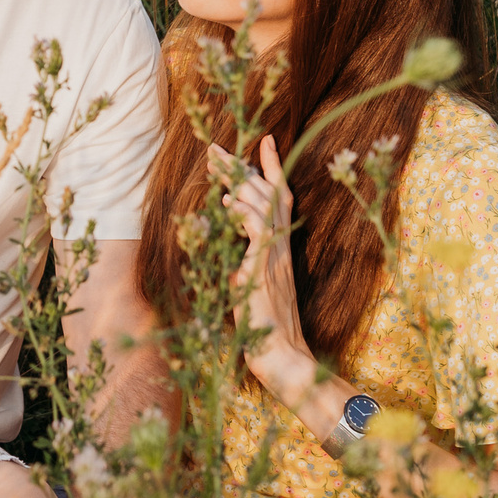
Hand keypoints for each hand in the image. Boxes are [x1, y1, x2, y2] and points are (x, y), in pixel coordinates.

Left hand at [211, 137, 304, 368]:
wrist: (282, 355)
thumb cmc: (265, 328)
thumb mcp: (253, 287)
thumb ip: (245, 264)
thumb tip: (229, 253)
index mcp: (279, 247)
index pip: (280, 198)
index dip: (273, 169)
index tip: (266, 141)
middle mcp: (281, 246)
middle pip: (268, 193)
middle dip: (243, 167)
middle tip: (217, 147)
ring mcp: (275, 256)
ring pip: (262, 204)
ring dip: (237, 181)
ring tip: (215, 165)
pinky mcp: (263, 269)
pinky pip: (257, 230)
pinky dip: (241, 211)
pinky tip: (225, 202)